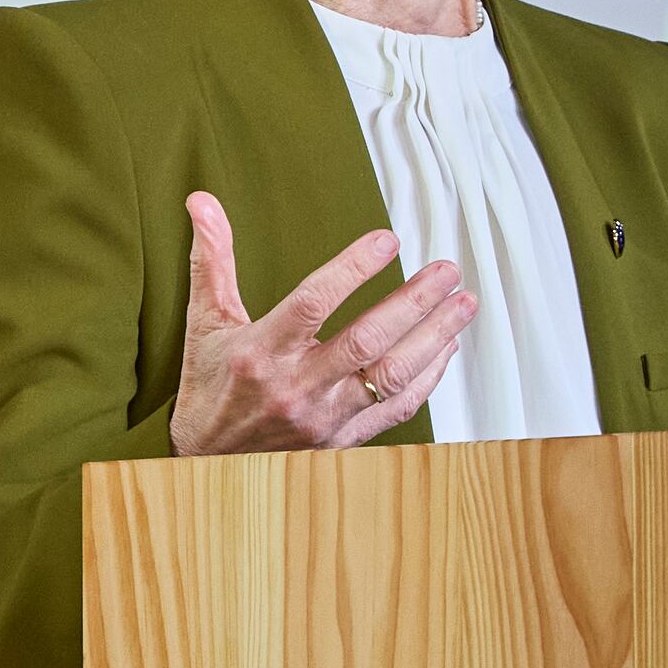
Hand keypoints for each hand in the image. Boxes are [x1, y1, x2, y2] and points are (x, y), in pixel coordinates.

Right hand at [171, 191, 475, 457]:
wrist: (208, 465)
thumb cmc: (210, 388)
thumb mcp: (206, 324)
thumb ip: (212, 262)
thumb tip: (202, 202)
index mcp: (260, 353)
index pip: (313, 303)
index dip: (353, 269)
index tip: (388, 240)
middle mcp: (295, 387)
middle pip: (367, 341)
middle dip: (415, 302)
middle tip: (449, 271)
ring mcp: (324, 418)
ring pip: (392, 376)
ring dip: (435, 337)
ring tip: (464, 304)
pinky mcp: (344, 441)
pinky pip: (398, 408)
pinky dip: (428, 377)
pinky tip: (446, 347)